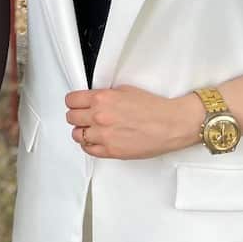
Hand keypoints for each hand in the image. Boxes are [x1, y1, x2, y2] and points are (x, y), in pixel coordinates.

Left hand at [65, 86, 201, 159]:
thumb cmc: (153, 107)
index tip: (77, 104)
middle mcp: (99, 117)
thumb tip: (90, 100)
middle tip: (85, 116)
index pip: (71, 100)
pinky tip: (97, 140)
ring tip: (92, 129)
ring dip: (82, 131)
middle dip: (77, 116)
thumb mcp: (124, 90)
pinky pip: (88, 150)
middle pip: (71, 117)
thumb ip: (104, 96)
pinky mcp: (111, 151)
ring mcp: (104, 136)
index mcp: (102, 99)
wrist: (171, 124)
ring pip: (77, 135)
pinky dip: (89, 145)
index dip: (74, 102)